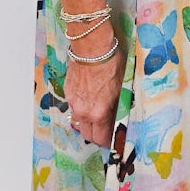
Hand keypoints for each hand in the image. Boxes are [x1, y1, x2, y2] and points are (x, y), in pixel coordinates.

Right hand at [65, 19, 123, 146]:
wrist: (91, 48)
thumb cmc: (110, 65)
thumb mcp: (121, 88)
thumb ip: (117, 107)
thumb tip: (118, 117)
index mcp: (98, 113)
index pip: (101, 138)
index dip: (108, 142)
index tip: (113, 141)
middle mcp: (84, 111)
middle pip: (88, 135)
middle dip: (97, 136)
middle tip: (105, 132)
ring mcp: (74, 102)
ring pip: (79, 121)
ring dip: (87, 123)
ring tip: (97, 117)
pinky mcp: (68, 92)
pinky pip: (74, 107)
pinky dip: (81, 109)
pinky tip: (89, 100)